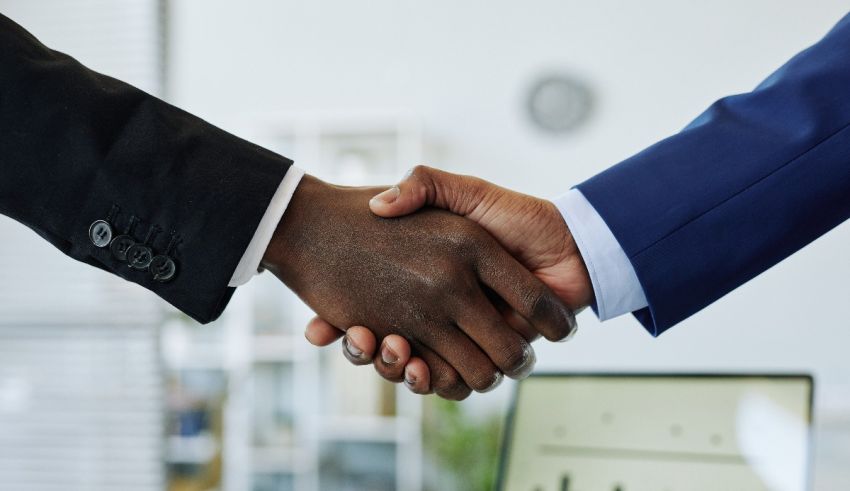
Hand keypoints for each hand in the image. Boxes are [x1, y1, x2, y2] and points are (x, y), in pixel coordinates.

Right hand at [264, 174, 576, 399]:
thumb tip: (378, 205)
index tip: (318, 327)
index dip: (340, 322)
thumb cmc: (515, 216)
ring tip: (391, 350)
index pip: (367, 307)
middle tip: (358, 338)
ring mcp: (460, 334)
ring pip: (411, 367)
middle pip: (384, 346)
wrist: (570, 246)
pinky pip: (449, 380)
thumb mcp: (461, 192)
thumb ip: (423, 187)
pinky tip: (419, 368)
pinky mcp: (483, 354)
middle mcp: (437, 311)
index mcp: (425, 280)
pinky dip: (432, 381)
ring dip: (394, 369)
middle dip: (367, 352)